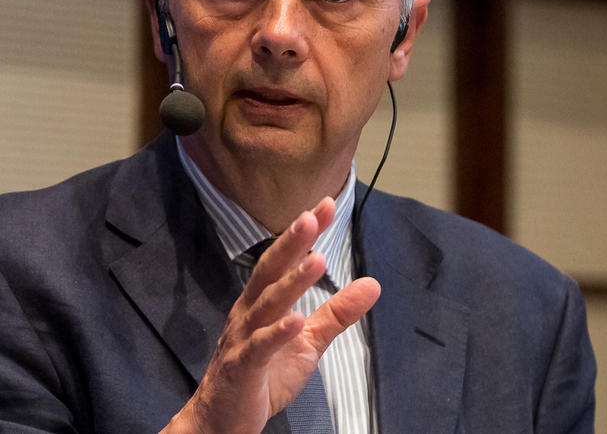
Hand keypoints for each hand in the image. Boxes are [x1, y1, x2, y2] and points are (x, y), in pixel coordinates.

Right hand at [164, 197, 380, 433]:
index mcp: (264, 301)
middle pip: (270, 271)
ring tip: (317, 260)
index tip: (325, 204)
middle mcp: (250, 312)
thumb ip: (338, 313)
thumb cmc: (264, 374)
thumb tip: (373, 284)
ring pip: (267, 304)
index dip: (304, 234)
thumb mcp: (308, 341)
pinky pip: (259, 347)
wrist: (222, 421)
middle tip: (312, 216)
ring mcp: (243, 339)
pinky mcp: (242, 368)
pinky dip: (277, 333)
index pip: (285, 260)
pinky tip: (295, 320)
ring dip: (291, 282)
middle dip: (291, 243)